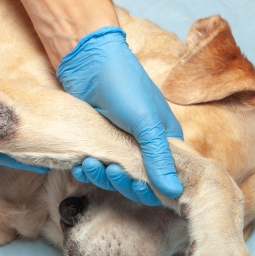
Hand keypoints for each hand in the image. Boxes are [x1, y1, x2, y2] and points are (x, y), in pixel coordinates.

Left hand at [57, 27, 182, 204]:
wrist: (90, 62)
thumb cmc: (124, 86)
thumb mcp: (146, 124)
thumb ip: (158, 159)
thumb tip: (175, 193)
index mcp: (166, 141)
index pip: (165, 178)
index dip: (152, 189)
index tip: (137, 186)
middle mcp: (145, 146)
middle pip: (137, 182)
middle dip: (123, 183)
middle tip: (111, 172)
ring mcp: (120, 144)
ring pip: (114, 177)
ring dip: (102, 177)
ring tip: (90, 164)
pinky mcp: (99, 142)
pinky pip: (96, 168)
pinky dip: (87, 171)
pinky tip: (80, 165)